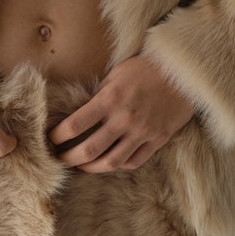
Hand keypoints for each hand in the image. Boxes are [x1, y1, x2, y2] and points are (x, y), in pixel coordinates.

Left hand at [48, 54, 194, 172]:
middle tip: (59, 159)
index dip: (58, 136)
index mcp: (110, 99)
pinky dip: (118, 165)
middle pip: (89, 150)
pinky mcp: (158, 139)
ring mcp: (142, 131)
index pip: (75, 125)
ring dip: (91, 168)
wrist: (184, 71)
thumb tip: (81, 109)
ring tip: (81, 166)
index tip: (50, 139)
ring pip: (111, 162)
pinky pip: (134, 161)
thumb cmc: (146, 67)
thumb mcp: (116, 73)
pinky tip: (109, 161)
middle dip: (69, 158)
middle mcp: (124, 119)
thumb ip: (100, 94)